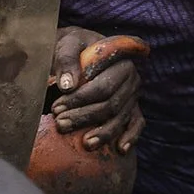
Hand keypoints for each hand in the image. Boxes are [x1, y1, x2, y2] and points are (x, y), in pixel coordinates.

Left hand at [46, 26, 144, 152]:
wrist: (78, 48)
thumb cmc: (72, 45)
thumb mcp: (67, 44)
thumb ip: (66, 60)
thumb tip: (67, 86)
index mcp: (120, 58)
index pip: (102, 85)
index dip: (80, 99)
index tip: (56, 108)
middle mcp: (131, 76)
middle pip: (110, 103)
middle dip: (85, 116)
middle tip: (60, 123)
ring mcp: (133, 93)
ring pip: (120, 117)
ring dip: (103, 133)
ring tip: (84, 143)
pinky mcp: (133, 106)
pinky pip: (137, 123)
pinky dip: (131, 136)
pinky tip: (120, 149)